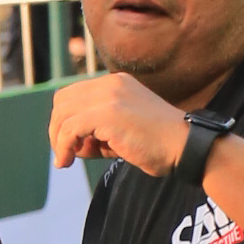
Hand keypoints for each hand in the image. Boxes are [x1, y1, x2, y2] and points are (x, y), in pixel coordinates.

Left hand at [47, 72, 189, 177]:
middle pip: (62, 102)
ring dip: (58, 140)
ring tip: (67, 160)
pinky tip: (68, 160)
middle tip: (65, 153)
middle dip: (57, 129)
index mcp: (115, 83)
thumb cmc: (157, 145)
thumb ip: (95, 130)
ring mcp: (109, 96)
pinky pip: (69, 129)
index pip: (73, 95)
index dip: (65, 120)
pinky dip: (63, 146)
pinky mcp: (108, 113)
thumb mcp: (121, 129)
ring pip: (62, 115)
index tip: (71, 143)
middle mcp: (110, 84)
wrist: (185, 147)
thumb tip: (67, 144)